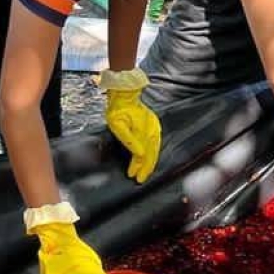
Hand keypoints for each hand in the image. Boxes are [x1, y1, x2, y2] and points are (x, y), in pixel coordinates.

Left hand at [101, 68, 161, 182]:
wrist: (125, 94)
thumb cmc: (118, 109)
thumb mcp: (117, 125)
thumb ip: (128, 140)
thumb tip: (139, 154)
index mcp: (142, 132)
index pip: (141, 155)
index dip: (138, 166)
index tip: (133, 176)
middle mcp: (151, 131)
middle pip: (151, 154)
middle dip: (146, 168)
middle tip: (141, 179)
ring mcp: (154, 127)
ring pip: (155, 149)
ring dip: (151, 162)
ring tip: (146, 171)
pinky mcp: (154, 125)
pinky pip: (156, 142)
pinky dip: (154, 152)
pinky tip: (152, 157)